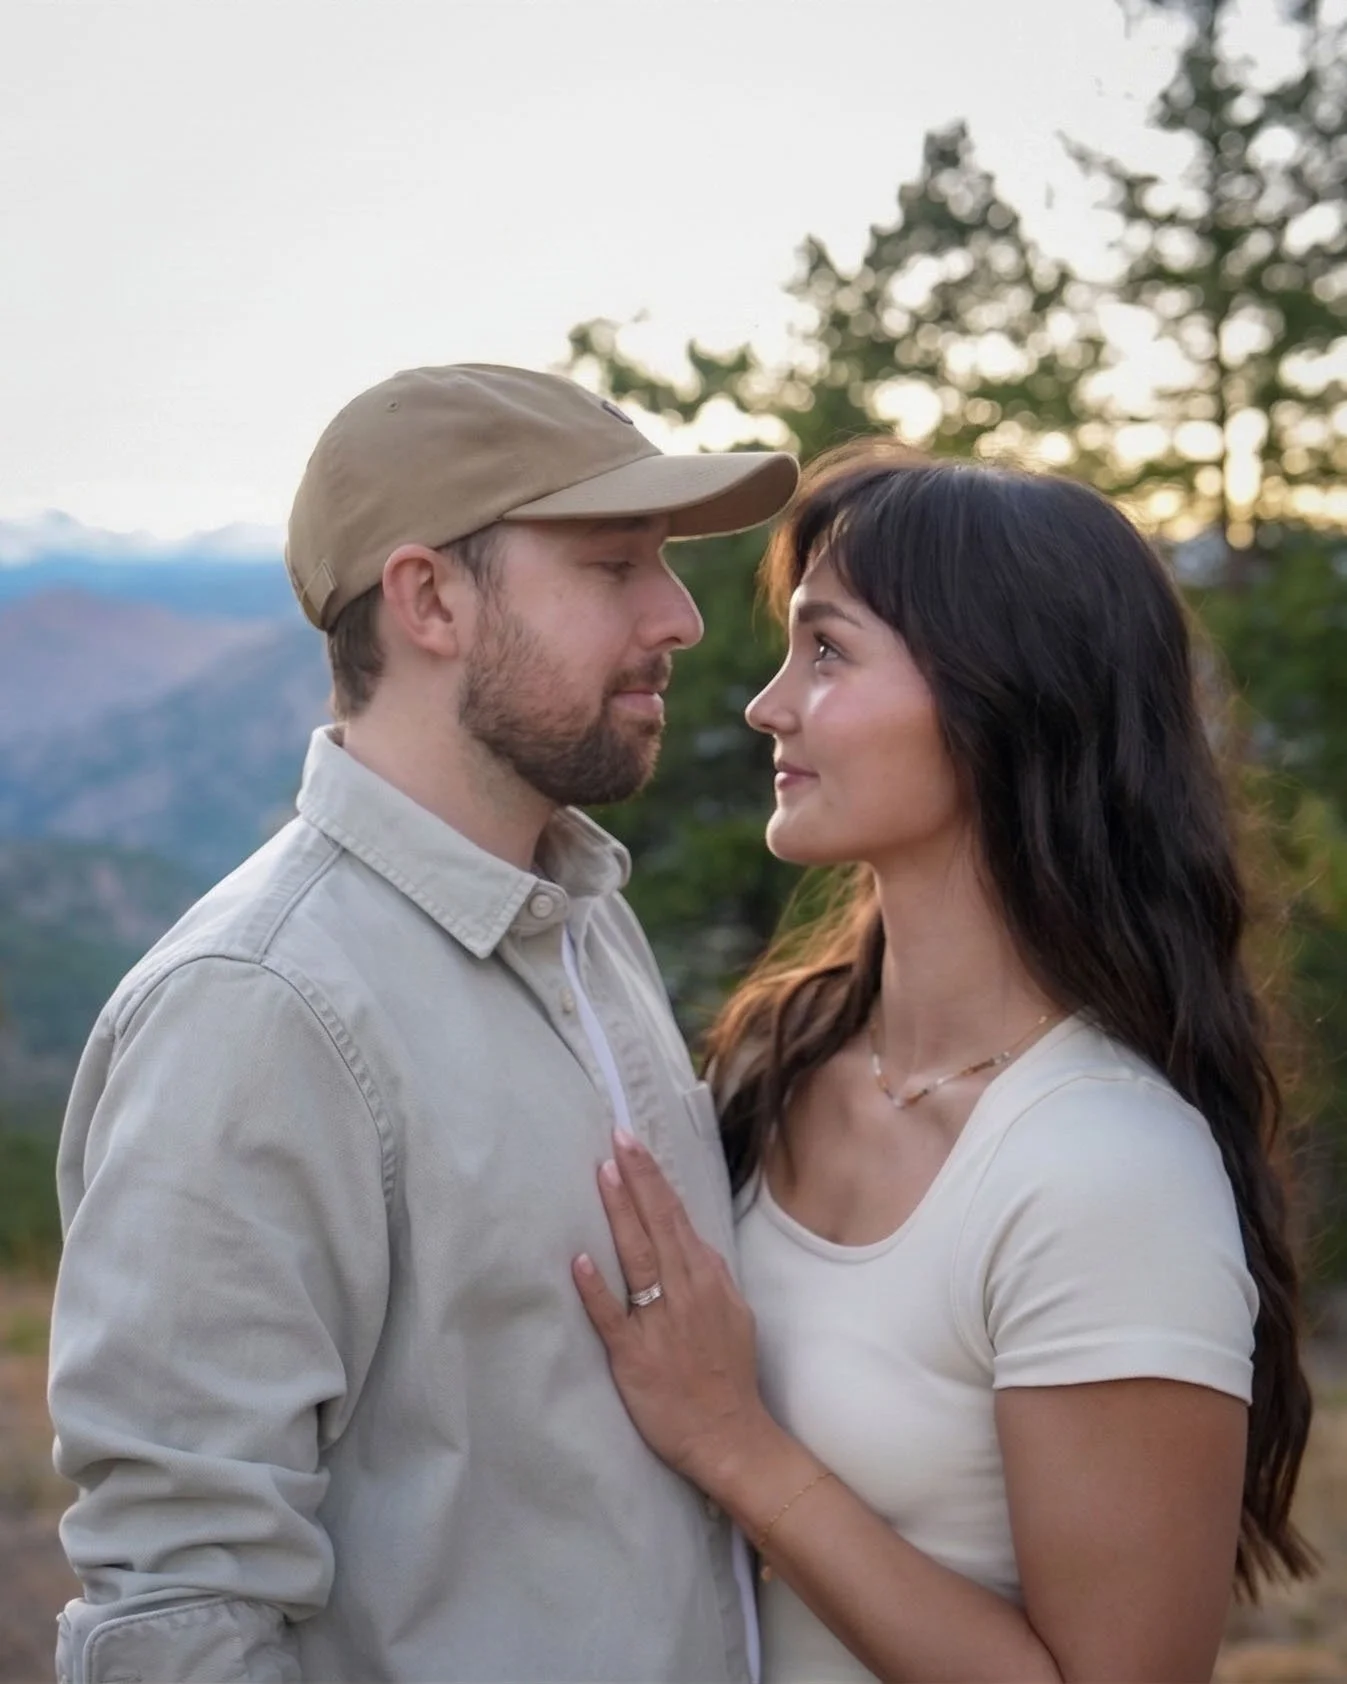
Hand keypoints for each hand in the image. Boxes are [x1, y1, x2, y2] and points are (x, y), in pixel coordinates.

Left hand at [573, 1129, 770, 1495]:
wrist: (731, 1436)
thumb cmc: (728, 1375)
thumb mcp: (734, 1314)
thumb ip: (710, 1275)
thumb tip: (690, 1241)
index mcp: (708, 1280)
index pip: (677, 1217)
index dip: (653, 1179)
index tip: (634, 1143)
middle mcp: (685, 1293)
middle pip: (658, 1226)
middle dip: (638, 1179)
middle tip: (617, 1138)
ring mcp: (659, 1323)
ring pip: (637, 1258)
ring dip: (620, 1215)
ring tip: (604, 1175)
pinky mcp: (634, 1357)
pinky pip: (612, 1318)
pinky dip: (597, 1289)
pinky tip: (580, 1260)